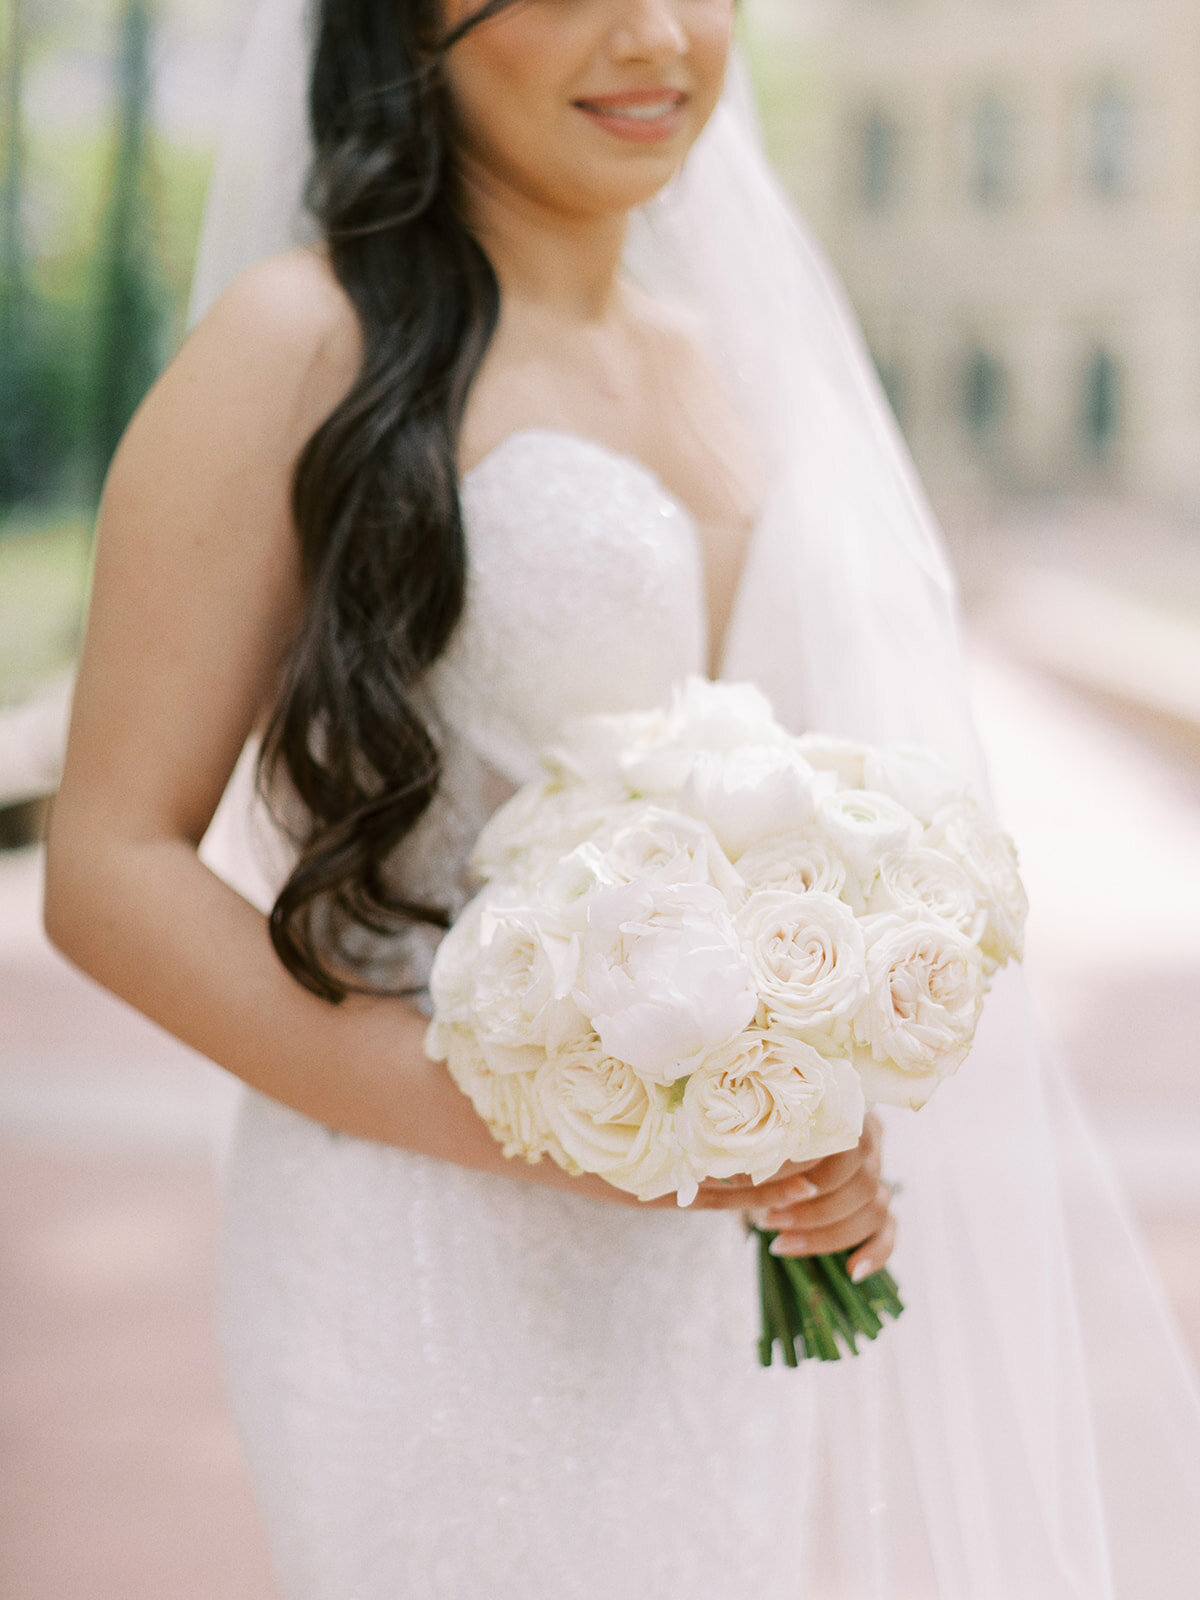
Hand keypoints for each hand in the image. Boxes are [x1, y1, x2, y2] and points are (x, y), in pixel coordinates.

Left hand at [685, 1112, 896, 1281]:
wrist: (765, 1151)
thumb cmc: (755, 1141)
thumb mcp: (744, 1143)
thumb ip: (736, 1157)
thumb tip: (705, 1183)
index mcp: (840, 1111)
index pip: (841, 1140)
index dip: (806, 1168)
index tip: (766, 1187)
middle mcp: (867, 1140)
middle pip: (863, 1178)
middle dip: (813, 1208)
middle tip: (768, 1221)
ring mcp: (876, 1174)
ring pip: (874, 1206)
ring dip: (827, 1232)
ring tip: (781, 1243)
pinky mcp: (877, 1206)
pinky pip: (888, 1230)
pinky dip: (876, 1252)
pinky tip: (852, 1271)